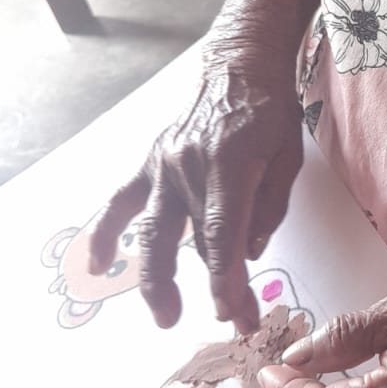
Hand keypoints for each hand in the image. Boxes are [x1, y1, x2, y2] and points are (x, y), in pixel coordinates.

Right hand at [87, 44, 303, 333]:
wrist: (238, 65)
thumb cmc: (271, 112)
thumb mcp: (289, 156)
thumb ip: (272, 205)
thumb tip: (249, 252)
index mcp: (229, 163)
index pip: (224, 234)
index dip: (227, 278)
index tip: (235, 311)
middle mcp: (189, 166)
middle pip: (196, 241)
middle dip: (213, 287)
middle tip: (232, 322)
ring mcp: (163, 165)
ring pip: (154, 231)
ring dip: (157, 278)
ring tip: (165, 316)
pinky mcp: (150, 163)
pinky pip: (120, 202)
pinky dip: (105, 233)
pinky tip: (97, 265)